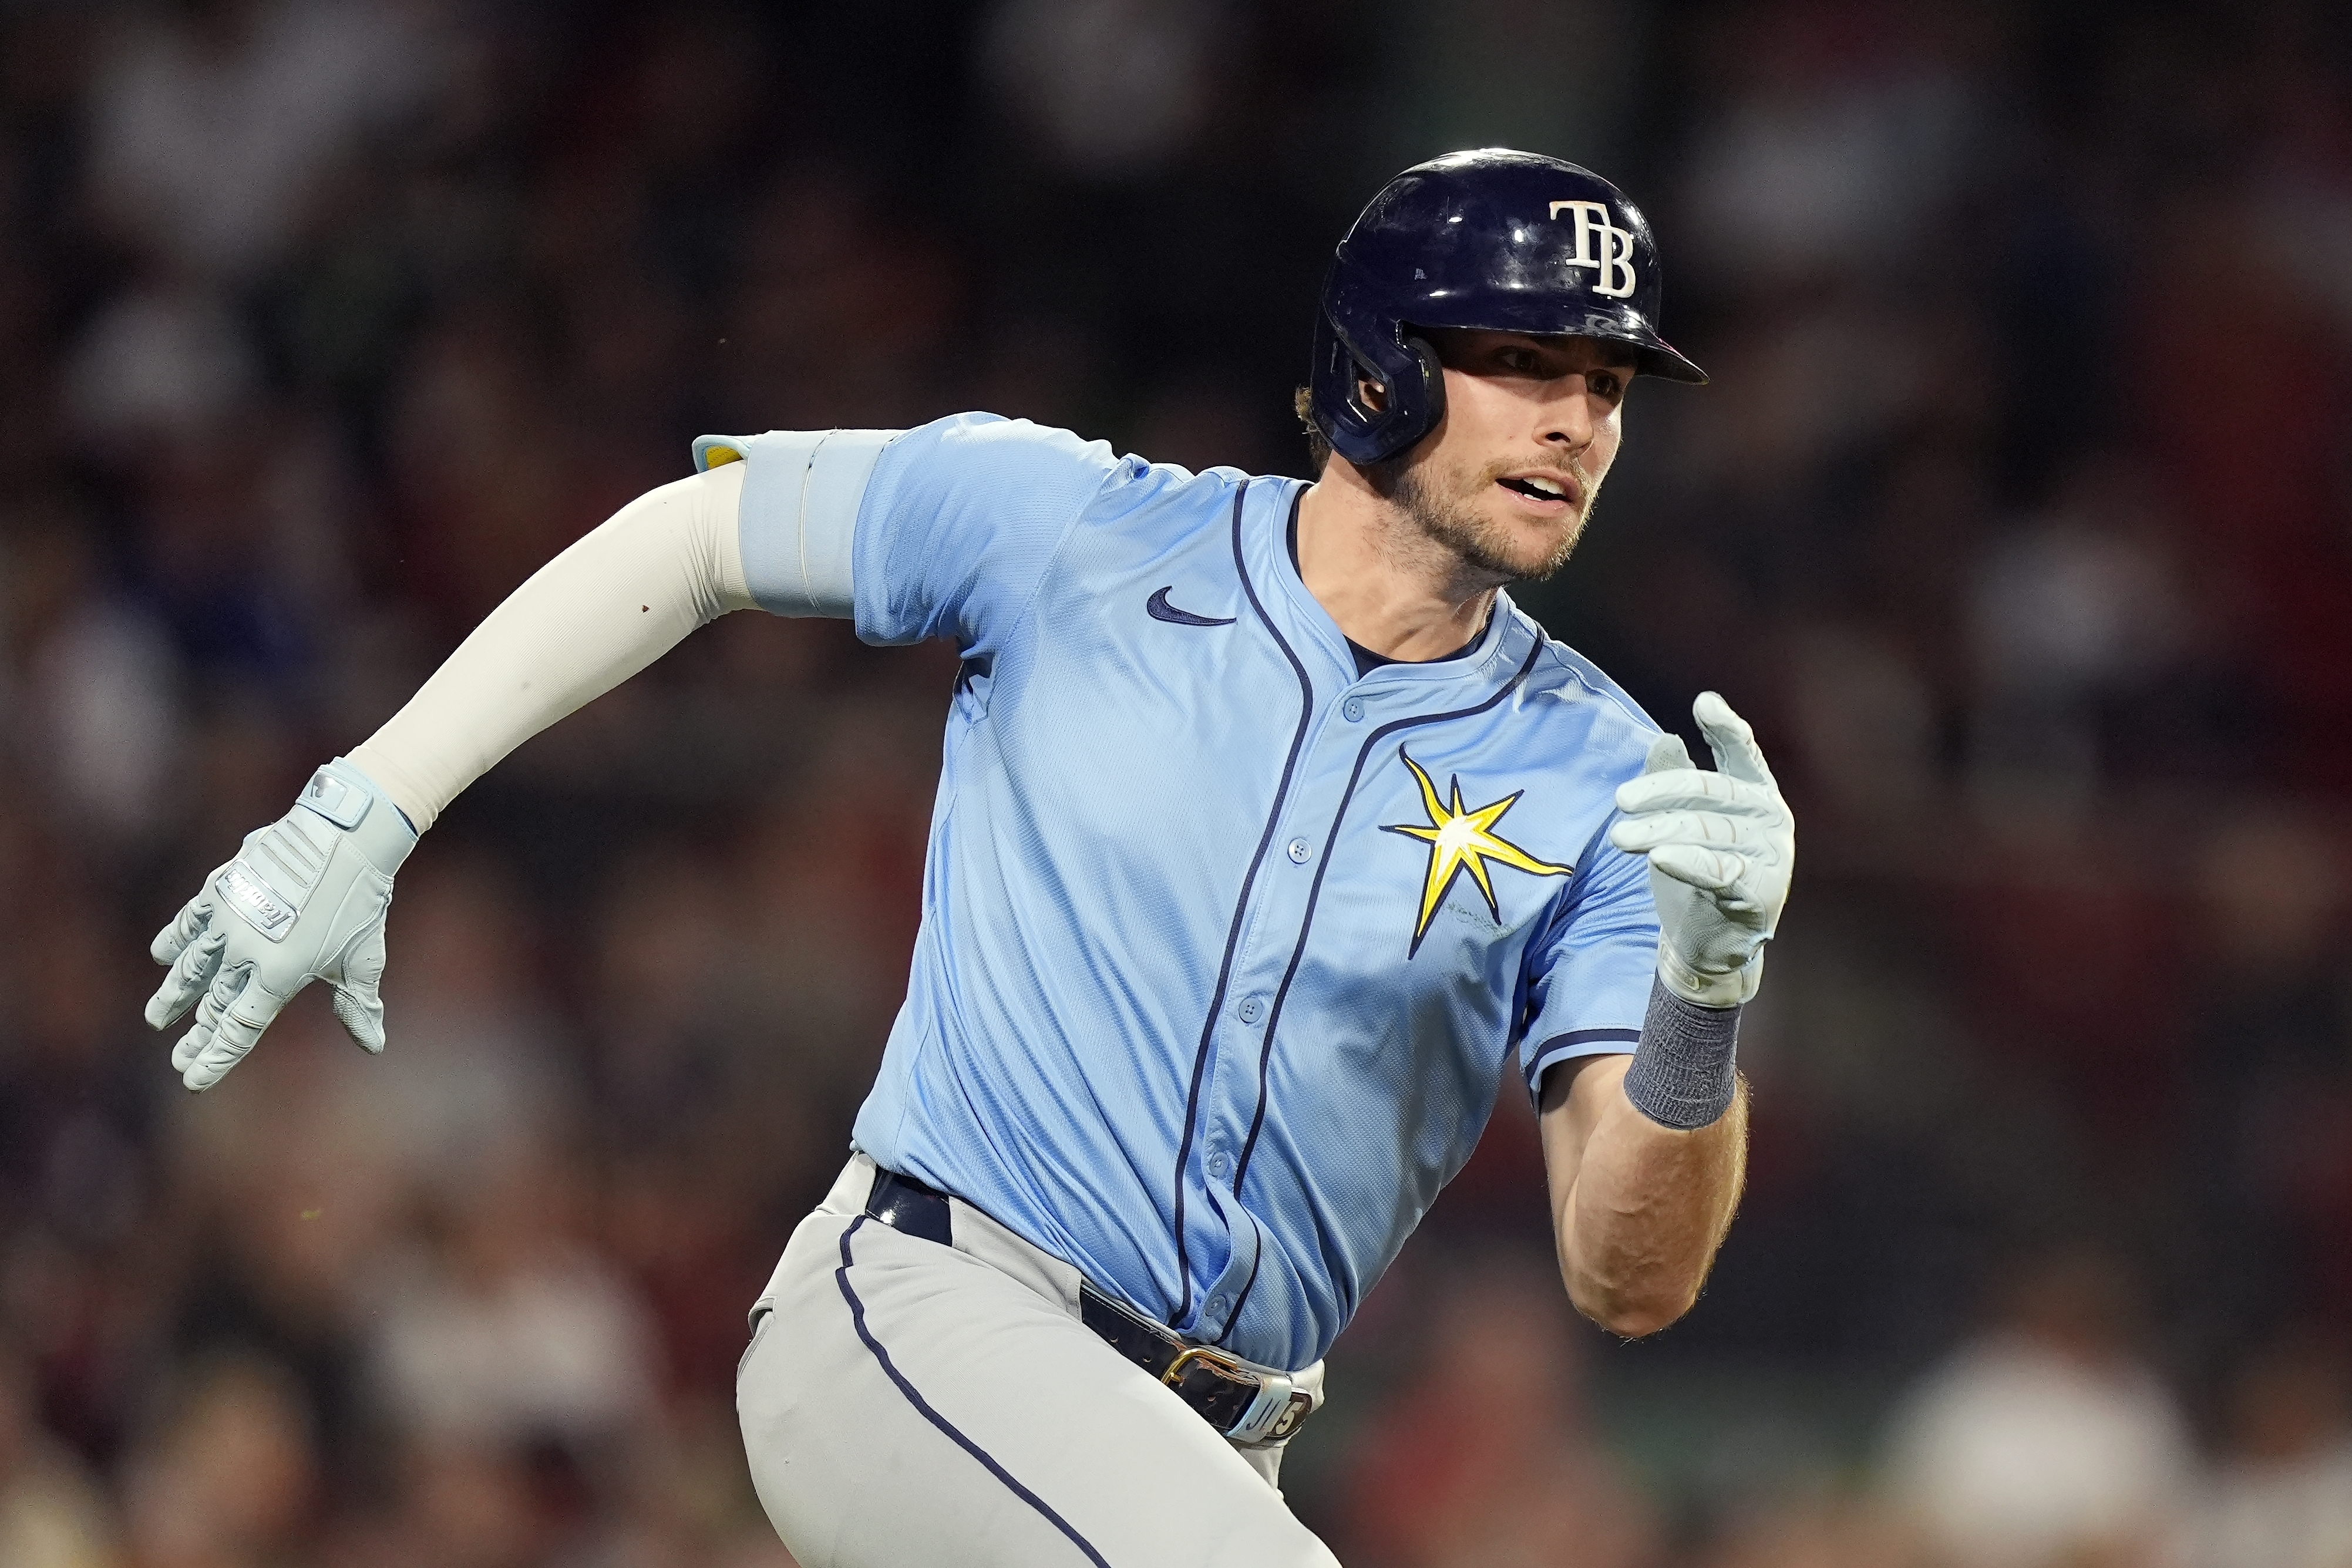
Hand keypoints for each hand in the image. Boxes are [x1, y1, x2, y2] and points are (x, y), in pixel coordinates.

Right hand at [144, 758, 416, 1089]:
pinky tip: (162, 955)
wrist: (344, 837)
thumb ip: (358, 1004)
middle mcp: (246, 953)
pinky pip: (188, 922)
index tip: (193, 1080)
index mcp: (281, 975)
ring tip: (156, 1017)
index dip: (216, 1056)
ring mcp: (228, 920)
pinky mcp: (219, 890)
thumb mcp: (363, 958)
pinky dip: (174, 939)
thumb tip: (373, 1045)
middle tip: (176, 1057)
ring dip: (174, 995)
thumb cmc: (360, 901)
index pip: (240, 1028)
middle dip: (195, 1034)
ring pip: (192, 968)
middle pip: (214, 1004)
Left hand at [1607, 692, 1793, 1007]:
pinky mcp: (1760, 894)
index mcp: (1756, 793)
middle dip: (1663, 793)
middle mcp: (1771, 819)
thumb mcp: (1683, 822)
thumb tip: (1665, 739)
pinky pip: (1720, 871)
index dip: (1726, 728)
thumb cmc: (1697, 874)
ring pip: (1709, 832)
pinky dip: (1688, 862)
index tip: (1704, 704)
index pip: (1743, 753)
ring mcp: (1772, 857)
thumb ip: (1676, 779)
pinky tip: (1660, 857)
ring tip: (1620, 836)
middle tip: (1620, 800)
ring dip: (1661, 831)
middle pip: (1714, 791)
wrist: (1711, 942)